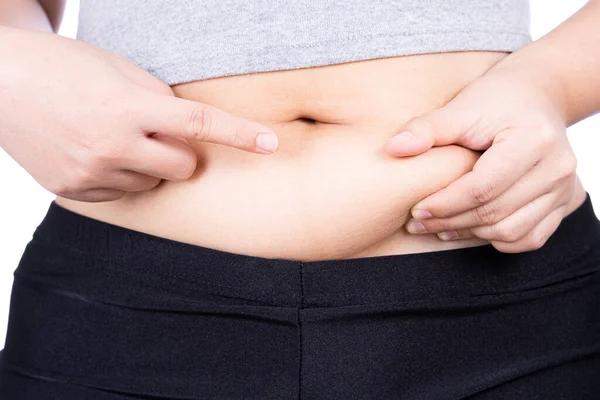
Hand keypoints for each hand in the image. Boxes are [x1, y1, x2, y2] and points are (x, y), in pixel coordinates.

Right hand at [0, 26, 278, 202]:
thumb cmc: (64, 67)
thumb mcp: (117, 69)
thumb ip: (158, 100)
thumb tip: (189, 130)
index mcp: (127, 107)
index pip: (200, 125)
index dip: (240, 135)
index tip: (269, 144)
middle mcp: (112, 146)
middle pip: (184, 166)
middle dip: (182, 153)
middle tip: (158, 133)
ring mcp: (92, 173)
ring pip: (153, 183)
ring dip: (148, 164)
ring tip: (114, 137)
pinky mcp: (74, 191)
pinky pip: (121, 193)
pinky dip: (120, 176)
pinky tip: (95, 152)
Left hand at [384, 68, 577, 252]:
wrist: (535, 96)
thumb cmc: (496, 100)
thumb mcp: (461, 107)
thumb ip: (427, 128)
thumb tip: (393, 149)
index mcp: (533, 141)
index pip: (483, 187)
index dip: (445, 203)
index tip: (415, 209)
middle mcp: (557, 168)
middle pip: (496, 212)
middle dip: (450, 221)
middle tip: (417, 222)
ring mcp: (564, 188)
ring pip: (512, 231)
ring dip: (470, 234)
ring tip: (437, 226)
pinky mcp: (563, 202)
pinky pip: (530, 238)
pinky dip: (498, 240)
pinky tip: (469, 230)